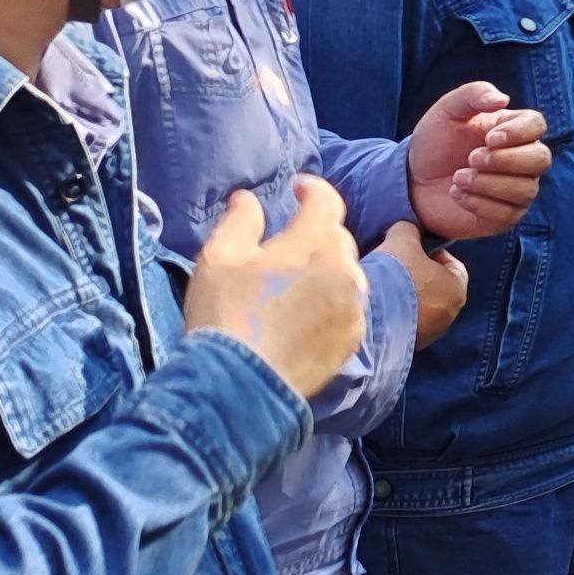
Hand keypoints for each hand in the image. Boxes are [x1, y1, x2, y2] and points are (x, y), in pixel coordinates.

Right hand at [189, 177, 369, 402]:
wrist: (240, 385)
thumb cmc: (225, 316)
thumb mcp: (219, 257)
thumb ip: (240, 219)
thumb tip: (249, 199)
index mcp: (315, 244)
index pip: (326, 200)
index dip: (312, 188)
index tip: (298, 188)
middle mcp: (345, 271)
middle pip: (337, 237)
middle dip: (314, 233)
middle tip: (284, 246)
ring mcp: (354, 308)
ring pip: (346, 273)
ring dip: (325, 269)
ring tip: (292, 284)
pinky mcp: (353, 339)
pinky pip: (348, 307)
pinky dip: (331, 302)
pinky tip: (303, 315)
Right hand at [379, 217, 466, 341]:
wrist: (372, 319)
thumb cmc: (396, 275)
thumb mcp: (403, 238)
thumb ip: (410, 230)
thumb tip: (408, 231)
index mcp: (457, 289)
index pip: (451, 263)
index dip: (430, 251)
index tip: (411, 248)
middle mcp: (450, 315)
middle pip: (435, 286)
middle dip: (416, 274)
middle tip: (394, 265)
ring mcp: (430, 334)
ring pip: (419, 306)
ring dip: (403, 296)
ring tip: (382, 285)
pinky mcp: (409, 346)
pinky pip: (404, 322)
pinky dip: (393, 313)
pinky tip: (377, 304)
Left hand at [409, 79, 550, 239]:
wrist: (412, 182)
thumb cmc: (434, 143)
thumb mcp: (446, 111)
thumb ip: (473, 95)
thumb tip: (503, 99)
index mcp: (513, 129)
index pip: (537, 126)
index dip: (519, 132)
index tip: (489, 138)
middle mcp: (522, 160)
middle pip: (540, 159)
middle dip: (506, 160)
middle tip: (471, 158)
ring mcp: (515, 190)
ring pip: (525, 189)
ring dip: (488, 183)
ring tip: (457, 178)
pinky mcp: (504, 217)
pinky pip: (507, 214)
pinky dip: (479, 203)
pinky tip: (456, 194)